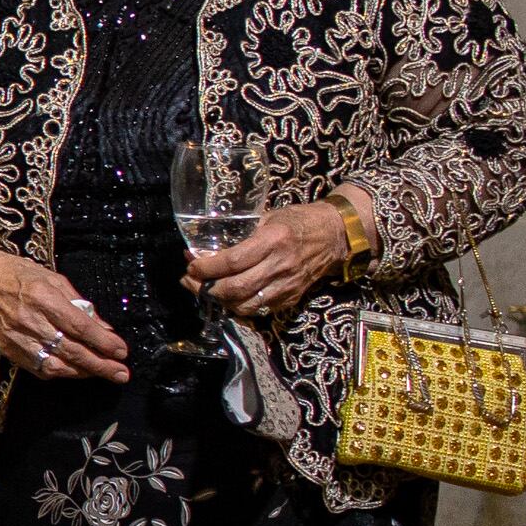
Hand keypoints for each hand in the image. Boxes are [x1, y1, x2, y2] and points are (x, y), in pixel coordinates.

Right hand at [0, 251, 130, 380]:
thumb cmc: (20, 275)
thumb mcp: (55, 280)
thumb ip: (80, 305)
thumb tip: (105, 329)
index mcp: (43, 297)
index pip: (80, 327)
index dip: (103, 342)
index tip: (121, 351)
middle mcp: (30, 320)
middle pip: (72, 350)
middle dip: (100, 365)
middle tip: (121, 373)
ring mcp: (17, 338)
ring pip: (56, 365)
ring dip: (83, 372)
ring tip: (101, 373)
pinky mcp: (9, 349)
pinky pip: (39, 368)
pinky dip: (61, 372)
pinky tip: (75, 370)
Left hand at [185, 197, 358, 317]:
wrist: (336, 235)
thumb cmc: (299, 220)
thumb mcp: (269, 217)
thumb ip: (241, 232)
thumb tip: (205, 246)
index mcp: (273, 240)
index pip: (233, 261)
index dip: (207, 267)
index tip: (191, 265)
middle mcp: (281, 265)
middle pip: (235, 288)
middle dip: (205, 288)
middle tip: (190, 281)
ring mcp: (288, 285)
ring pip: (245, 305)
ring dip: (218, 301)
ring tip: (203, 290)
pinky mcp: (292, 297)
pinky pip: (259, 309)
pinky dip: (238, 306)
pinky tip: (226, 296)